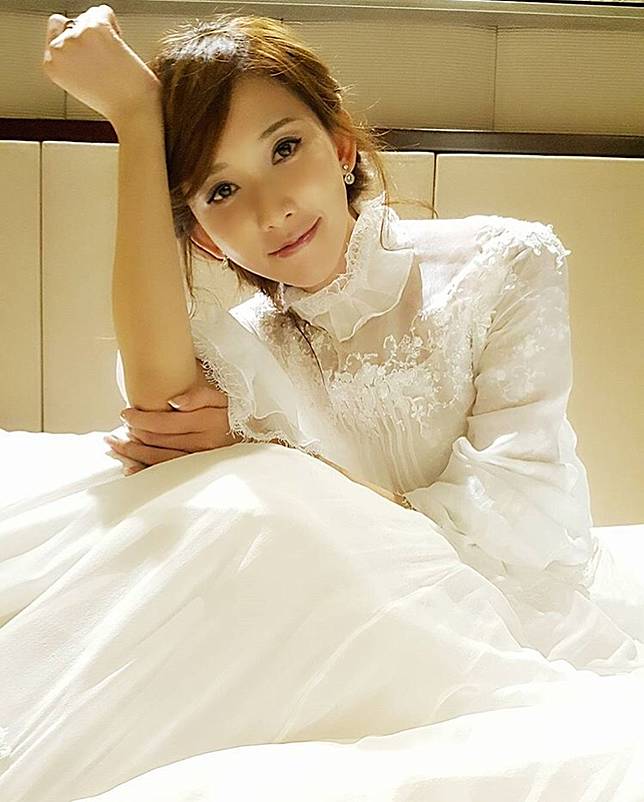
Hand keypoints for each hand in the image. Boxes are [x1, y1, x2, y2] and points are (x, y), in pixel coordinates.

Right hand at [42, 5, 160, 126]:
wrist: (134, 111)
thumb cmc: (117, 104)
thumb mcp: (80, 83)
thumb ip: (72, 61)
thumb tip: (79, 42)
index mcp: (51, 65)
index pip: (56, 32)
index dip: (76, 43)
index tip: (90, 60)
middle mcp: (58, 50)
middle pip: (71, 23)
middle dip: (88, 37)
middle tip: (105, 62)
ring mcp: (75, 38)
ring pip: (88, 16)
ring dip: (102, 33)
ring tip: (113, 59)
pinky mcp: (94, 29)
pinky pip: (103, 12)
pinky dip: (115, 26)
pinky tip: (119, 49)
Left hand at [104, 363, 243, 475]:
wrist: (256, 440)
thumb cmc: (234, 415)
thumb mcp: (222, 398)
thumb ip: (199, 396)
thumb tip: (172, 402)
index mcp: (207, 422)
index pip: (165, 422)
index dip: (141, 418)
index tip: (125, 414)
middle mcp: (203, 444)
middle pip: (158, 442)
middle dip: (131, 438)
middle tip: (111, 436)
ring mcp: (200, 462)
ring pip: (159, 460)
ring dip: (132, 456)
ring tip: (113, 450)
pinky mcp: (198, 473)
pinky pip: (169, 475)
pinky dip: (146, 473)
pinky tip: (129, 470)